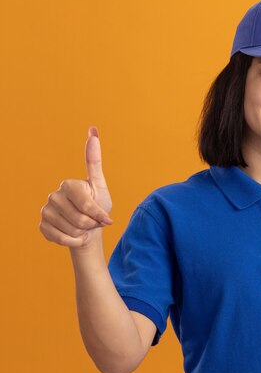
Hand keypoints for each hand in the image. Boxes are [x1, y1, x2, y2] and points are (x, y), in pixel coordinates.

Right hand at [39, 126, 112, 247]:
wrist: (88, 229)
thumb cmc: (97, 206)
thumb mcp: (100, 186)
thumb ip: (95, 162)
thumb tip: (93, 130)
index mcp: (69, 184)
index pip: (88, 205)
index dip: (99, 215)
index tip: (106, 218)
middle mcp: (54, 195)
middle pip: (80, 220)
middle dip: (93, 225)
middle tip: (93, 222)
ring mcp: (46, 211)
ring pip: (72, 231)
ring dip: (84, 234)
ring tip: (84, 228)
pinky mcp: (42, 226)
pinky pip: (62, 239)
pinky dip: (74, 242)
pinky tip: (76, 236)